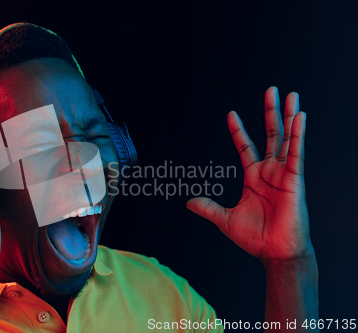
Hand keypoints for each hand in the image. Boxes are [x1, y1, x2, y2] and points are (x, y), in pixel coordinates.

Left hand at [187, 87, 312, 260]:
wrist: (274, 253)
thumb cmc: (255, 238)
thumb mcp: (225, 219)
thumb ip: (208, 208)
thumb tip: (187, 202)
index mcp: (253, 177)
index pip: (245, 146)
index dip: (239, 130)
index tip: (231, 113)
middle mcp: (270, 171)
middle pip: (270, 135)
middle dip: (270, 113)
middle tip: (271, 91)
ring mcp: (284, 174)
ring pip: (286, 139)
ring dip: (289, 116)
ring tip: (292, 95)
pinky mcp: (295, 180)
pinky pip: (297, 154)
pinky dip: (298, 135)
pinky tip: (300, 117)